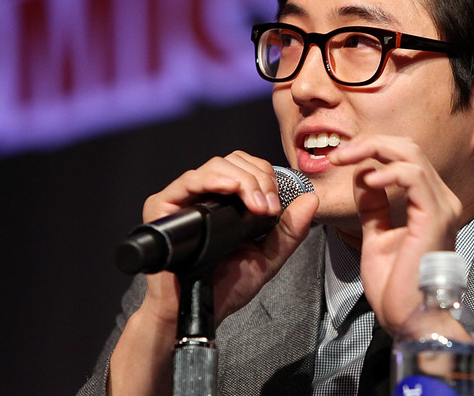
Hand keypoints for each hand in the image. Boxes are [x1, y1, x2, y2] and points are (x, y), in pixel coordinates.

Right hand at [138, 151, 318, 325]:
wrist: (198, 312)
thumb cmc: (225, 288)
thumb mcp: (267, 257)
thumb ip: (289, 230)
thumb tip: (311, 199)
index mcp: (226, 203)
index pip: (248, 167)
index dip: (266, 177)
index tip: (276, 206)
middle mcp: (203, 196)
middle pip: (234, 161)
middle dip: (259, 178)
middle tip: (269, 208)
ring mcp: (182, 199)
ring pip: (217, 165)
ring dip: (244, 180)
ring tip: (257, 206)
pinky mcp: (162, 206)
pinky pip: (190, 179)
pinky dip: (215, 179)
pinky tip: (233, 190)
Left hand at [327, 135, 462, 336]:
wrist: (410, 319)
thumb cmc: (397, 286)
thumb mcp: (377, 235)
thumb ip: (374, 205)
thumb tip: (363, 175)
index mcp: (429, 202)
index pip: (404, 157)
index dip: (370, 150)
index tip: (339, 159)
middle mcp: (441, 199)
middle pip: (407, 148)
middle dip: (369, 144)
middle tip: (338, 154)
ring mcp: (442, 206)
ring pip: (410, 154)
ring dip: (372, 151)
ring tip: (345, 161)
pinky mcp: (435, 217)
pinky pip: (414, 177)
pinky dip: (388, 171)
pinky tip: (369, 178)